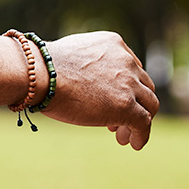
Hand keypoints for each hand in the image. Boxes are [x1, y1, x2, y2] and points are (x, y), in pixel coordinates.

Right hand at [40, 31, 158, 149]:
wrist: (40, 74)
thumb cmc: (44, 67)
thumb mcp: (73, 56)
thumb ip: (88, 65)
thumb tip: (83, 82)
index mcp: (113, 44)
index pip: (132, 68)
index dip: (126, 87)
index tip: (115, 99)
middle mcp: (126, 61)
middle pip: (143, 86)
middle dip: (134, 103)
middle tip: (118, 120)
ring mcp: (128, 83)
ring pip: (148, 105)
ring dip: (138, 121)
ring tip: (122, 136)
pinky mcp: (126, 106)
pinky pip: (143, 123)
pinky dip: (141, 135)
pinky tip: (133, 144)